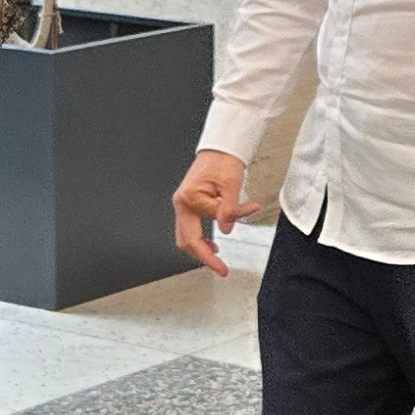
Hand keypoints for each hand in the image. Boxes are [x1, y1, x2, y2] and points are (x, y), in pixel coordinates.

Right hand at [170, 150, 261, 275]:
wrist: (222, 147)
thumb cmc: (224, 160)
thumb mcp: (232, 185)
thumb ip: (230, 209)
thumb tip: (226, 230)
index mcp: (189, 198)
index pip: (199, 235)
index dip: (213, 252)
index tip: (222, 268)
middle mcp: (182, 202)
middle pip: (185, 240)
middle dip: (202, 256)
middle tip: (219, 267)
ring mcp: (184, 202)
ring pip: (186, 235)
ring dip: (201, 248)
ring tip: (217, 256)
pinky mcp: (190, 202)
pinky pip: (191, 226)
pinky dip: (202, 237)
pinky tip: (214, 242)